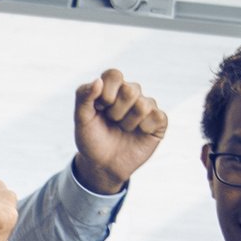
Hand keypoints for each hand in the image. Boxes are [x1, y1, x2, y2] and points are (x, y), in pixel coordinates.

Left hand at [71, 69, 170, 194]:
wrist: (103, 165)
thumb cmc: (92, 139)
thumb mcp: (81, 119)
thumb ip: (83, 97)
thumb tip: (98, 80)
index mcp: (112, 87)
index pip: (114, 75)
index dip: (106, 94)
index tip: (99, 109)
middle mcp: (131, 93)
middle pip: (130, 90)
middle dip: (116, 111)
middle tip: (112, 121)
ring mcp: (146, 106)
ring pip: (143, 105)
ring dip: (128, 123)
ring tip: (123, 129)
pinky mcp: (158, 121)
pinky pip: (158, 117)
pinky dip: (144, 128)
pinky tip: (139, 133)